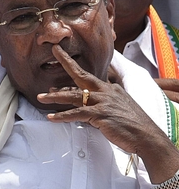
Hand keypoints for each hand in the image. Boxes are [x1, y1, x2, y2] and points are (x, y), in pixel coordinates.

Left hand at [37, 45, 178, 181]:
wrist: (147, 137)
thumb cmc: (133, 125)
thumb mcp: (118, 108)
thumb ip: (102, 104)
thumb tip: (84, 106)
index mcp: (110, 89)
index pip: (87, 76)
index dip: (73, 67)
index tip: (62, 56)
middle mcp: (106, 91)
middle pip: (81, 75)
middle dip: (66, 62)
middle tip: (53, 51)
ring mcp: (103, 102)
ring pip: (74, 96)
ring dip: (55, 97)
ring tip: (41, 97)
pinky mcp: (101, 115)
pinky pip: (76, 114)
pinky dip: (63, 116)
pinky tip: (52, 118)